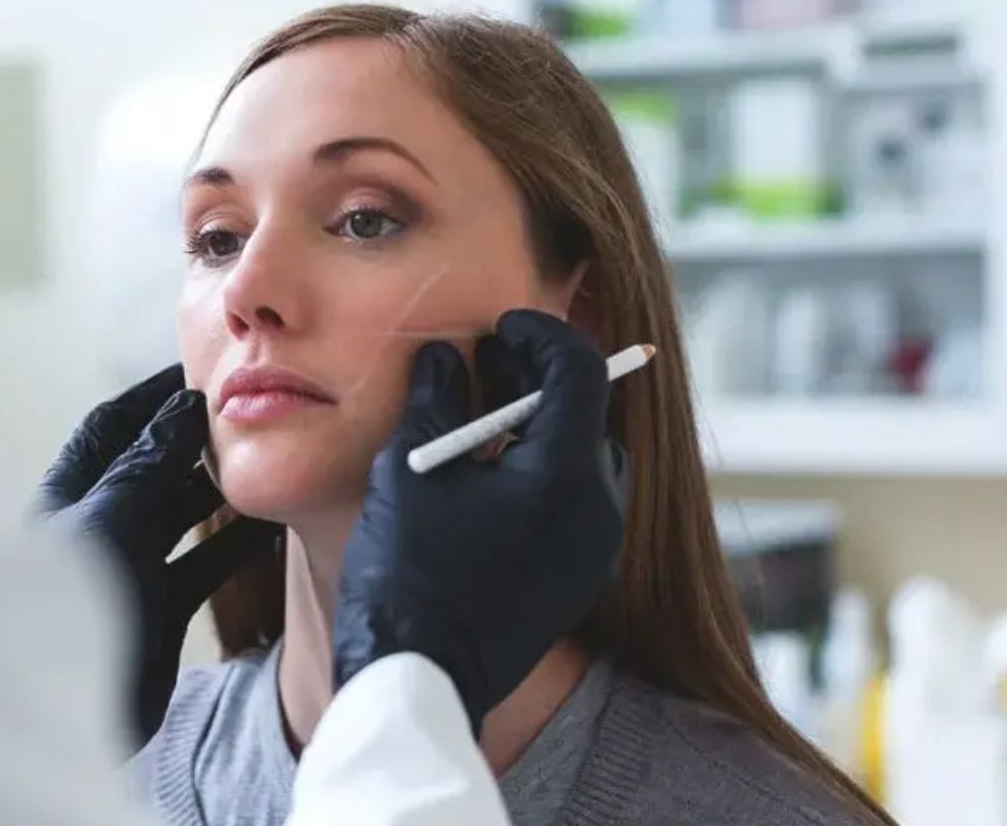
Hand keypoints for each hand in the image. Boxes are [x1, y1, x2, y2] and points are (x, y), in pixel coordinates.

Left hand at [33, 364, 280, 750]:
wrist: (69, 718)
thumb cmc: (70, 611)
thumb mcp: (109, 524)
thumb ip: (149, 466)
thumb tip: (184, 407)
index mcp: (67, 499)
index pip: (111, 427)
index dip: (153, 396)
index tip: (203, 375)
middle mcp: (95, 529)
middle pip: (150, 466)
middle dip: (193, 441)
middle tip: (247, 419)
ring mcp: (127, 571)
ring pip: (179, 514)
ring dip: (218, 491)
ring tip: (264, 466)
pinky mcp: (157, 612)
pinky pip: (201, 564)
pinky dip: (234, 544)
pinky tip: (269, 526)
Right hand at [333, 310, 625, 733]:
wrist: (419, 681)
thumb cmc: (407, 576)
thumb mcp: (412, 471)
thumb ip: (437, 400)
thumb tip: (448, 358)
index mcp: (566, 478)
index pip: (578, 372)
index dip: (541, 334)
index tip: (502, 325)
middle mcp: (599, 512)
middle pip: (588, 414)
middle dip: (540, 378)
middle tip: (487, 362)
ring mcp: (595, 550)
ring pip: (585, 458)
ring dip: (542, 425)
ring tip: (482, 418)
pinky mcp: (579, 576)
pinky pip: (577, 500)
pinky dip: (542, 470)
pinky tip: (488, 473)